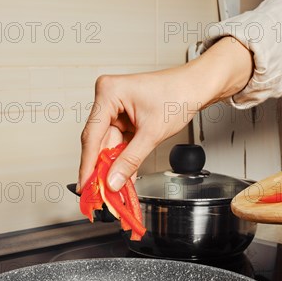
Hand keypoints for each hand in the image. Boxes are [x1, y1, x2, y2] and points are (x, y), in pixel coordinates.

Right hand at [78, 37, 252, 191]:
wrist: (196, 87)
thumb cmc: (179, 95)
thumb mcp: (152, 133)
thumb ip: (130, 160)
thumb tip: (113, 180)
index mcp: (109, 92)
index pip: (91, 135)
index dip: (87, 164)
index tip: (84, 185)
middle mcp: (108, 97)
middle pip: (98, 141)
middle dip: (101, 168)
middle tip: (99, 193)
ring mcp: (115, 108)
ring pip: (109, 145)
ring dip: (112, 167)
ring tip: (112, 189)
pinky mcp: (124, 117)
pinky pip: (119, 143)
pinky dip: (122, 159)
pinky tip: (122, 176)